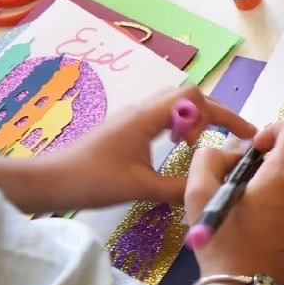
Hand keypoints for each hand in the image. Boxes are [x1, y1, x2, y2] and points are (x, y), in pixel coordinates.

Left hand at [38, 86, 255, 209]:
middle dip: (216, 113)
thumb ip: (179, 188)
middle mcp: (142, 111)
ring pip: (176, 106)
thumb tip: (210, 188)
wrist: (47, 182)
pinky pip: (163, 118)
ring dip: (197, 119)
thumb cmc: (91, 180)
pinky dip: (181, 127)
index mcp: (147, 117)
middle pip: (189, 96)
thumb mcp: (140, 188)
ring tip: (206, 143)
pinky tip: (180, 148)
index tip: (236, 137)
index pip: (195, 97)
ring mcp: (133, 119)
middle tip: (233, 137)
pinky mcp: (126, 130)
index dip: (221, 113)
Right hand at [184, 119, 283, 284]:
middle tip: (249, 186)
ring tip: (258, 214)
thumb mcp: (199, 196)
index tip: (257, 151)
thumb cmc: (221, 244)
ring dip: (283, 189)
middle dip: (275, 163)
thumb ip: (210, 159)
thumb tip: (231, 152)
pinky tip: (270, 232)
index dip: (275, 130)